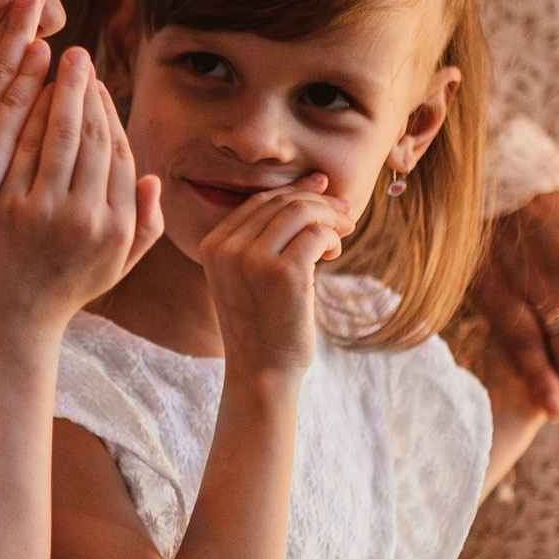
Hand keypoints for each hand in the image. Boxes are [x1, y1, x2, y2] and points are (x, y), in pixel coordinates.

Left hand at [0, 52, 160, 342]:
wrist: (11, 322)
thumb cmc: (66, 289)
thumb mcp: (117, 266)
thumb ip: (145, 225)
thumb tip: (151, 178)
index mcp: (118, 227)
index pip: (120, 154)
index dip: (110, 115)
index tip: (99, 86)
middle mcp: (87, 218)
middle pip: (94, 138)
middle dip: (87, 91)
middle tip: (79, 57)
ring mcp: (46, 213)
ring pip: (61, 137)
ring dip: (60, 93)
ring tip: (55, 63)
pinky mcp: (9, 211)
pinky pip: (24, 151)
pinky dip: (28, 118)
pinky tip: (26, 94)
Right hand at [198, 173, 349, 380]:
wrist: (261, 371)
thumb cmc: (262, 323)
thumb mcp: (248, 274)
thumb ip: (266, 236)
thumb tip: (316, 187)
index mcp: (213, 245)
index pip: (259, 201)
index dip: (296, 192)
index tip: (325, 193)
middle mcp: (228, 249)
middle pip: (282, 202)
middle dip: (320, 203)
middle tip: (345, 214)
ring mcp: (254, 260)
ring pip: (302, 213)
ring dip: (330, 219)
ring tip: (343, 234)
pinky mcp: (284, 274)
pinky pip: (317, 234)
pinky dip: (333, 239)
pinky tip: (334, 254)